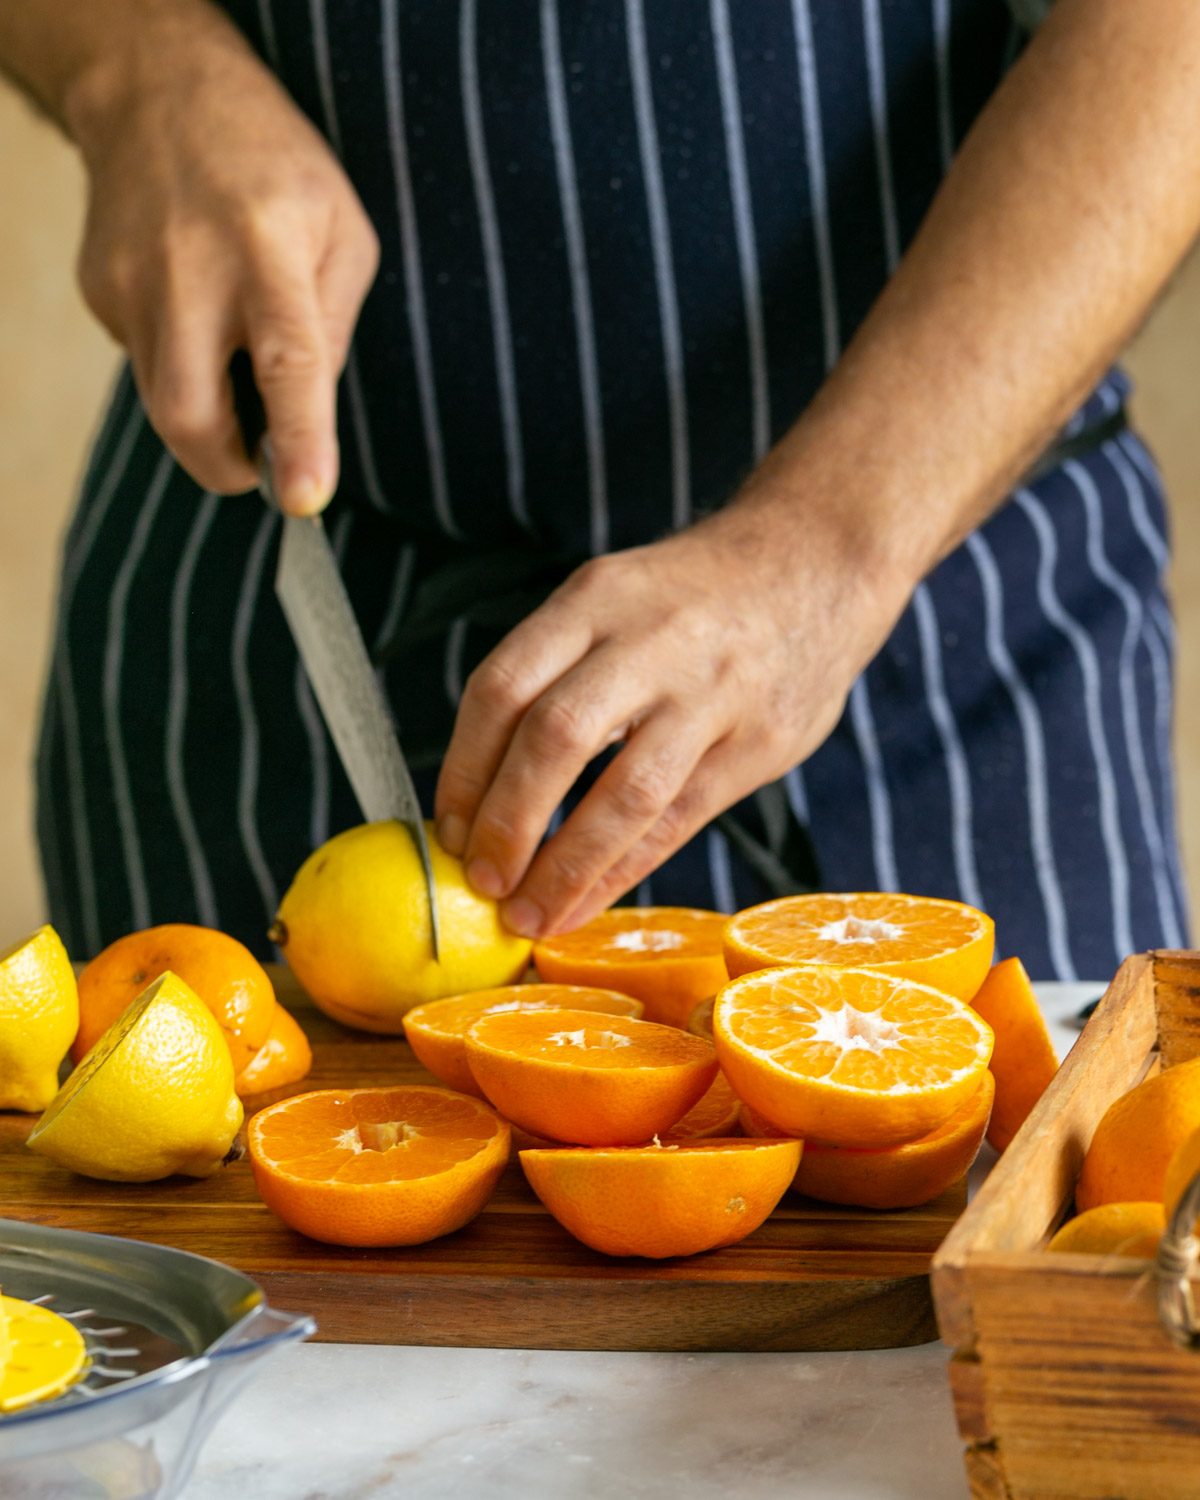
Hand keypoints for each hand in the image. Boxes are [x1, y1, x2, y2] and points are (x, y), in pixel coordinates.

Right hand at [68, 5, 377, 512]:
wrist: (157, 91)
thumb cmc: (273, 164)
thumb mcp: (342, 232)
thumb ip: (334, 328)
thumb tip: (311, 420)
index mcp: (268, 248)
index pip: (287, 363)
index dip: (297, 440)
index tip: (304, 499)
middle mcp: (189, 269)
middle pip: (189, 413)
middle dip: (227, 468)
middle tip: (260, 468)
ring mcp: (129, 282)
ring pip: (162, 401)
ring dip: (207, 415)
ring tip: (235, 359)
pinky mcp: (98, 293)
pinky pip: (147, 363)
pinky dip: (183, 363)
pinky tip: (195, 308)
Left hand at [434, 492, 906, 936]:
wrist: (816, 561)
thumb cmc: (691, 599)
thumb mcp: (615, 597)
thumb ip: (557, 673)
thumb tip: (484, 787)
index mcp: (595, 599)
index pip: (503, 687)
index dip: (464, 769)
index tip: (447, 829)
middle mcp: (650, 641)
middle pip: (555, 739)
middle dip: (507, 823)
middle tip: (480, 881)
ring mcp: (710, 694)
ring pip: (624, 794)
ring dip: (565, 866)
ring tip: (528, 917)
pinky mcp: (756, 744)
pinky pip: (677, 821)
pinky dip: (622, 871)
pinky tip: (585, 903)